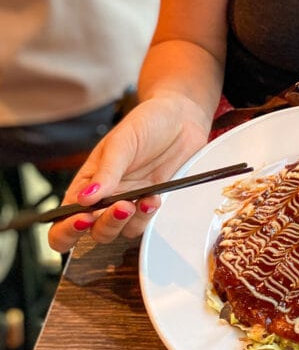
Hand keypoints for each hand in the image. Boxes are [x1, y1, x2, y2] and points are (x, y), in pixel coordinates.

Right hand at [47, 98, 210, 252]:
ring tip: (140, 201)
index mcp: (86, 182)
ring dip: (127, 222)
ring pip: (117, 232)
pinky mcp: (148, 203)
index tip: (84, 218)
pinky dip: (147, 216)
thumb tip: (85, 199)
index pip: (63, 217)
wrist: (183, 117)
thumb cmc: (147, 122)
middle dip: (104, 226)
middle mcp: (103, 197)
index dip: (66, 228)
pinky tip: (153, 199)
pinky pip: (142, 224)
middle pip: (91, 232)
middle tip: (121, 207)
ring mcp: (127, 201)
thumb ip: (106, 172)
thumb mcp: (122, 142)